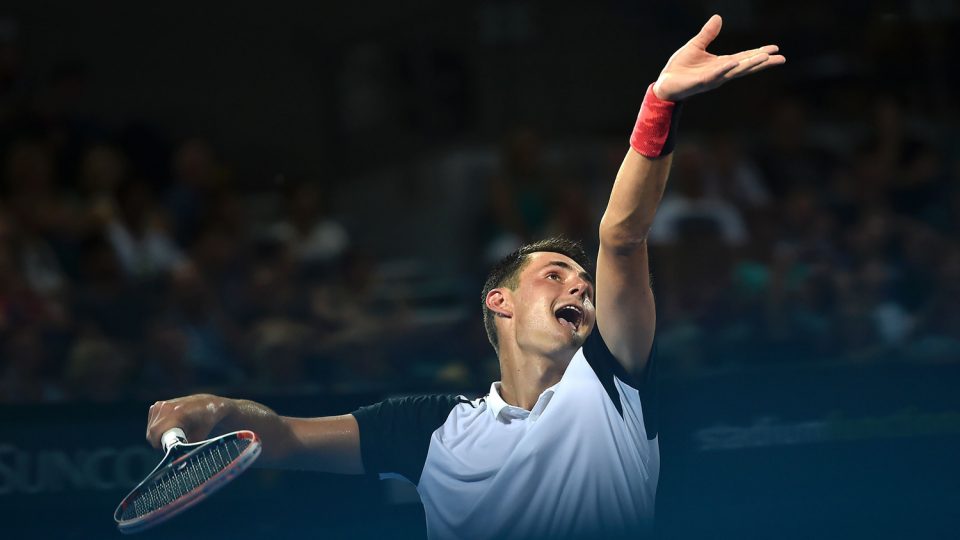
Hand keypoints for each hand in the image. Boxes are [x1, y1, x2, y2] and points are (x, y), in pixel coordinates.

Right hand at [145, 393, 230, 448]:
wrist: (209, 405)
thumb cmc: (206, 422)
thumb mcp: (197, 438)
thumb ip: (184, 449)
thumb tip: (177, 461)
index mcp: (177, 413)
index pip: (155, 433)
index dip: (159, 445)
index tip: (169, 449)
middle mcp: (167, 407)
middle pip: (151, 432)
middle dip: (159, 442)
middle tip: (173, 444)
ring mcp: (161, 404)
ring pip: (151, 428)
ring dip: (158, 435)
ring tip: (174, 435)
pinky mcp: (158, 405)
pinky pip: (152, 423)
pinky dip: (158, 428)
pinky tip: (171, 427)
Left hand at [653, 14, 784, 101]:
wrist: (665, 83)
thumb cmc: (680, 68)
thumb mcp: (695, 46)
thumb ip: (707, 34)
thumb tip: (718, 18)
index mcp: (721, 63)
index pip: (744, 57)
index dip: (759, 53)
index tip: (774, 49)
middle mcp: (720, 72)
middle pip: (746, 66)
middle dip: (763, 62)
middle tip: (781, 58)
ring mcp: (712, 78)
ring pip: (734, 71)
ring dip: (749, 65)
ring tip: (765, 58)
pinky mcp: (701, 82)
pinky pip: (715, 75)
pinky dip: (725, 69)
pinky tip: (734, 63)